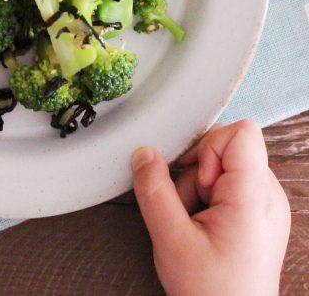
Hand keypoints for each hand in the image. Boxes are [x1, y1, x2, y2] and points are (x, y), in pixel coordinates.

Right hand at [131, 120, 290, 295]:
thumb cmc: (213, 293)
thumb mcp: (171, 241)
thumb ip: (154, 191)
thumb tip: (144, 154)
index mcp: (255, 197)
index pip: (240, 132)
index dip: (208, 147)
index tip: (196, 179)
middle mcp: (268, 195)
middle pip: (227, 149)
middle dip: (198, 173)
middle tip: (191, 210)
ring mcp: (266, 206)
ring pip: (224, 167)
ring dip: (200, 189)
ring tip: (196, 225)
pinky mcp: (259, 215)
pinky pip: (230, 186)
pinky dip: (210, 200)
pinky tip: (204, 228)